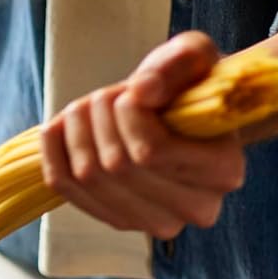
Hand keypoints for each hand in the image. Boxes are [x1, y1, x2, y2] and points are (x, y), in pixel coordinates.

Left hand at [40, 32, 246, 240]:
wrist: (181, 117)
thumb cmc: (191, 85)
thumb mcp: (195, 56)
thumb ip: (178, 62)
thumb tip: (142, 89)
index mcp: (224, 169)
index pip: (152, 151)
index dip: (127, 113)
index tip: (131, 89)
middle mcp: (195, 207)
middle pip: (117, 166)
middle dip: (99, 118)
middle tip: (104, 95)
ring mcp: (155, 222)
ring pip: (90, 177)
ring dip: (75, 132)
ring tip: (85, 108)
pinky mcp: (120, 221)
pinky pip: (67, 190)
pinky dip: (54, 153)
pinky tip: (58, 129)